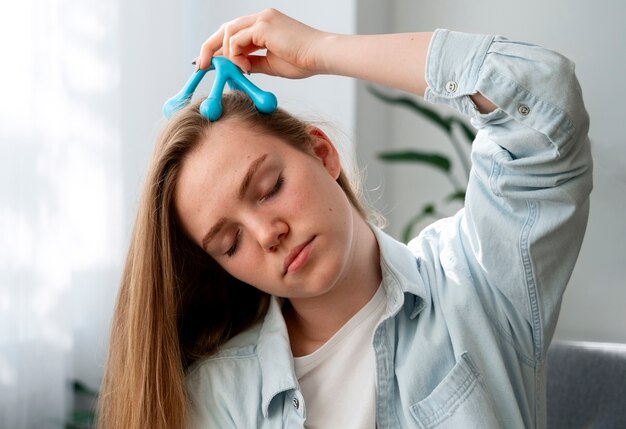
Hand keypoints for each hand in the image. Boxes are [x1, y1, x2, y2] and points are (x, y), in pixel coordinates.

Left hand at [197, 9, 325, 78]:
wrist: (320, 56)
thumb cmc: (303, 61)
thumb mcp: (271, 64)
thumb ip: (253, 62)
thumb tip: (237, 68)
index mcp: (264, 25)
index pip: (234, 32)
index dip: (218, 47)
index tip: (208, 63)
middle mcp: (261, 18)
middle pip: (225, 28)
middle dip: (209, 47)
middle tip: (200, 66)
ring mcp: (262, 19)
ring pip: (228, 32)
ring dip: (228, 55)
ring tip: (240, 71)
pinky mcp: (262, 26)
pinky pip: (236, 40)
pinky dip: (235, 56)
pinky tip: (246, 68)